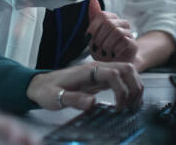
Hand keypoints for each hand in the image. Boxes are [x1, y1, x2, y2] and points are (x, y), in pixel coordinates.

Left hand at [26, 61, 142, 110]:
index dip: (121, 90)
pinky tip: (128, 102)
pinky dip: (129, 89)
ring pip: (127, 72)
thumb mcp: (55, 98)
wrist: (40, 85)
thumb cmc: (47, 91)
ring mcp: (100, 72)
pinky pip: (122, 79)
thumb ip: (73, 99)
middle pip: (126, 69)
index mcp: (87, 71)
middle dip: (134, 87)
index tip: (119, 107)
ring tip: (133, 105)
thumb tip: (92, 102)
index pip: (114, 74)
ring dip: (135, 87)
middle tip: (132, 106)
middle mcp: (97, 68)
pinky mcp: (100, 79)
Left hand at [85, 0, 138, 64]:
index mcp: (111, 19)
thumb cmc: (103, 49)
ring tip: (103, 52)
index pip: (102, 15)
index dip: (93, 27)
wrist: (114, 65)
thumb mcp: (93, 35)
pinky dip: (115, 49)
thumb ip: (93, 17)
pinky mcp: (133, 44)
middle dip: (99, 37)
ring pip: (117, 31)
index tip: (88, 38)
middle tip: (95, 48)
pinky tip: (111, 54)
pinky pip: (124, 41)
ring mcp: (129, 33)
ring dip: (106, 44)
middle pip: (109, 23)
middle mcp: (121, 23)